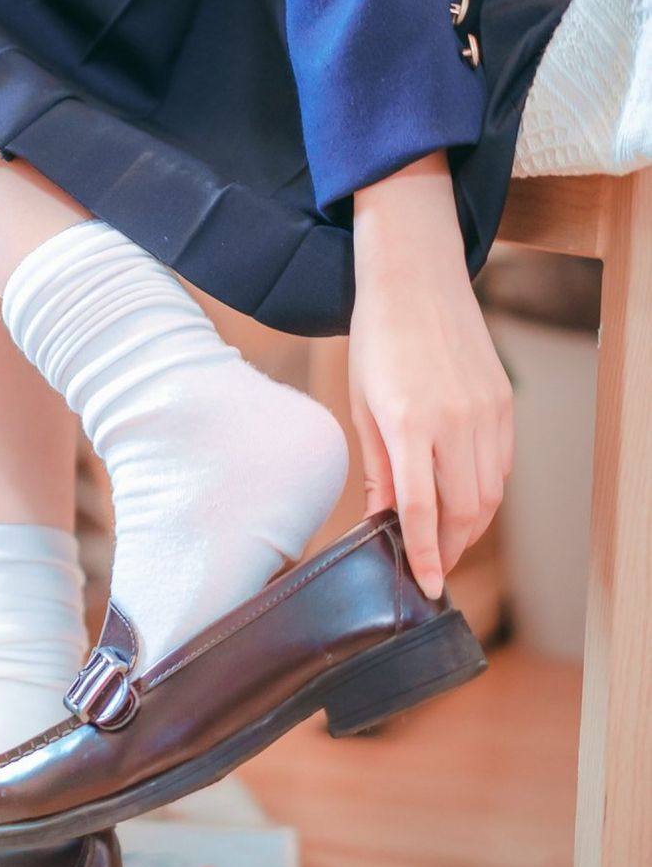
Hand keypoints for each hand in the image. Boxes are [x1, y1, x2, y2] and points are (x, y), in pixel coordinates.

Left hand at [348, 152, 512, 597]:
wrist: (416, 280)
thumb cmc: (378, 339)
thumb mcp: (362, 405)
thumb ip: (380, 468)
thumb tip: (384, 520)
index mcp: (409, 423)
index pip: (423, 509)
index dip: (425, 555)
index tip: (426, 586)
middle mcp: (455, 421)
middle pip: (465, 511)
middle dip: (449, 548)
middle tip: (431, 567)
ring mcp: (486, 412)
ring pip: (490, 494)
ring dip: (469, 526)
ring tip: (444, 539)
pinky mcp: (504, 403)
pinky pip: (502, 466)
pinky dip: (486, 492)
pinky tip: (464, 498)